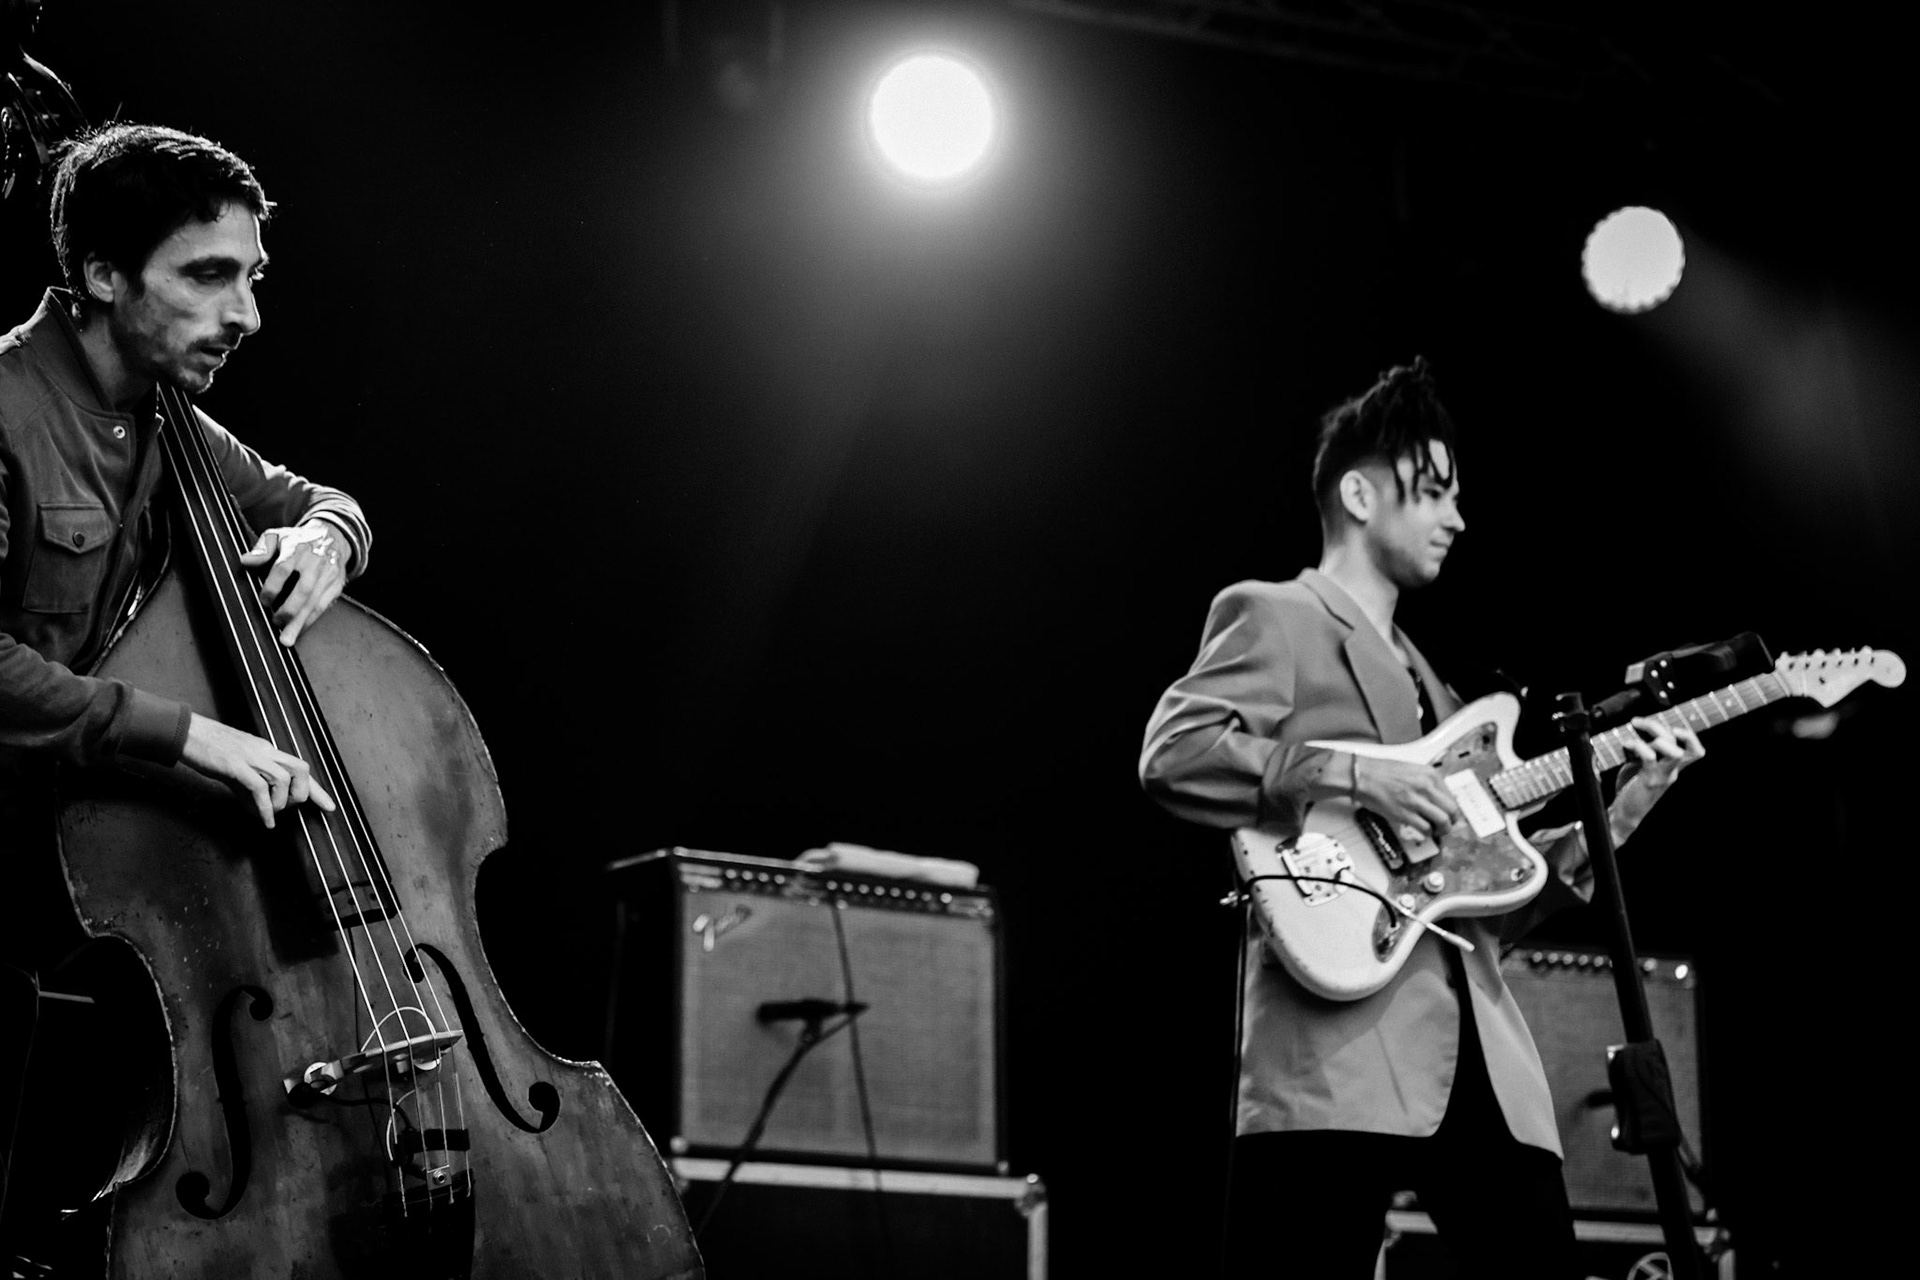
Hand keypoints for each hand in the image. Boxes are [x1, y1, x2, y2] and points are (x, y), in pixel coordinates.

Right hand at [180, 713, 336, 827]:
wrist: (185, 733)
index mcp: (266, 751)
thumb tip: (261, 812)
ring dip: (280, 802)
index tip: (330, 806)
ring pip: (282, 779)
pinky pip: (258, 787)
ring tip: (270, 814)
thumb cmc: (208, 750)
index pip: (299, 768)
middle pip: (300, 769)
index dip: (317, 789)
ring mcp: (250, 756)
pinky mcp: (234, 764)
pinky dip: (265, 807)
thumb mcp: (235, 770)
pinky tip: (264, 820)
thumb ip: (250, 790)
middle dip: (302, 794)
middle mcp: (264, 751)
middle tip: (287, 809)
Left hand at [240, 520, 347, 646]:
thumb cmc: (300, 540)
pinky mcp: (336, 586)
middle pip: (303, 589)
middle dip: (290, 609)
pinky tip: (300, 630)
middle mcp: (315, 562)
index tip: (264, 600)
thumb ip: (262, 548)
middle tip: (276, 622)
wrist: (334, 536)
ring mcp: (328, 575)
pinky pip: (325, 606)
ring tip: (287, 639)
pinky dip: (312, 620)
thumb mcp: (278, 536)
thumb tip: (246, 560)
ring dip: (301, 621)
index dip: (273, 586)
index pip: (284, 568)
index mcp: (297, 548)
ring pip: (315, 601)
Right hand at [1352, 756, 1462, 840]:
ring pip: (1442, 821)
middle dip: (1451, 821)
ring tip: (1437, 831)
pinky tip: (1423, 832)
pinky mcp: (1405, 814)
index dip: (1451, 809)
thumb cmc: (1380, 772)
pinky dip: (1427, 833)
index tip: (1448, 814)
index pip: (1452, 796)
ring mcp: (1416, 801)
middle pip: (1452, 810)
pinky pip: (1425, 829)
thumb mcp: (1411, 769)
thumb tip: (1437, 797)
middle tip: (1447, 825)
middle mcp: (1426, 786)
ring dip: (1442, 830)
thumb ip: (1426, 782)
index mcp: (1429, 774)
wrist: (1362, 776)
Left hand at [1607, 717, 1703, 844]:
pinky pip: (1650, 757)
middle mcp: (1673, 771)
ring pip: (1672, 749)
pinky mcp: (1650, 780)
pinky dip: (1639, 745)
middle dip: (1657, 726)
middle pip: (1679, 742)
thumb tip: (1637, 729)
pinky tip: (1627, 743)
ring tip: (1634, 732)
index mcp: (1674, 768)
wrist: (1626, 814)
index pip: (1695, 751)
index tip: (1670, 724)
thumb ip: (1646, 751)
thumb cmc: (1633, 788)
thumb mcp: (1642, 766)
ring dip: (1654, 735)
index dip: (1689, 735)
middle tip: (1637, 721)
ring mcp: (1663, 776)